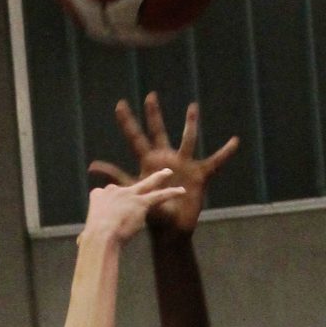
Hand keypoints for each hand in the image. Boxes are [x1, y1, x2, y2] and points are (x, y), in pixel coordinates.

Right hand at [82, 164, 178, 247]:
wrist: (101, 237)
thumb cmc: (92, 240)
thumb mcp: (86, 235)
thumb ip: (87, 236)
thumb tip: (81, 243)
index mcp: (99, 195)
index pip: (107, 194)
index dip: (111, 206)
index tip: (110, 214)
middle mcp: (114, 190)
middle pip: (126, 187)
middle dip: (133, 187)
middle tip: (140, 183)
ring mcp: (129, 195)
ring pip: (147, 184)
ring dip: (159, 178)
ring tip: (168, 173)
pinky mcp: (141, 203)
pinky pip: (159, 196)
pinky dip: (171, 193)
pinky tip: (181, 191)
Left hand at [90, 94, 237, 236]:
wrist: (171, 230)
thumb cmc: (151, 214)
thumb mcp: (132, 191)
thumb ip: (116, 176)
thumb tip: (91, 167)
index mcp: (148, 163)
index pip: (135, 138)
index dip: (127, 122)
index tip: (120, 104)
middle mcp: (165, 159)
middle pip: (158, 131)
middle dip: (153, 114)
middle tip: (150, 96)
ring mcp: (183, 165)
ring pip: (187, 139)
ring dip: (190, 124)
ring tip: (192, 107)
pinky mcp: (199, 175)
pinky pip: (215, 162)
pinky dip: (225, 153)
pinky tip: (234, 142)